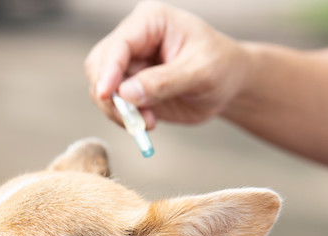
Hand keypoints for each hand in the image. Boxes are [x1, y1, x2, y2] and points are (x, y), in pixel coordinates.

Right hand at [84, 1, 248, 129]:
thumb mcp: (200, 73)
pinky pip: (112, 104)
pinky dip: (123, 118)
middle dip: (110, 95)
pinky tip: (148, 122)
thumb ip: (164, 82)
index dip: (109, 70)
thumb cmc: (221, 67)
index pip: (119, 44)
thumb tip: (126, 94)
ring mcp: (129, 63)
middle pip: (99, 65)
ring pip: (101, 87)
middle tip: (133, 119)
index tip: (107, 95)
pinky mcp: (129, 85)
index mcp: (151, 21)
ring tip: (148, 123)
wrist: (228, 84)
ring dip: (117, 111)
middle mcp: (134, 38)